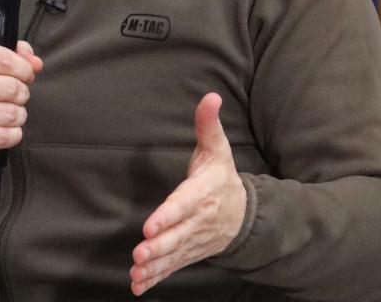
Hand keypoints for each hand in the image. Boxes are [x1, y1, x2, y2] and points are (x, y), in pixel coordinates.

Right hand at [0, 41, 42, 167]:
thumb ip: (8, 56)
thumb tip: (35, 62)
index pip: (4, 58)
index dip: (23, 68)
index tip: (25, 75)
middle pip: (12, 88)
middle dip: (21, 94)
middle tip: (13, 98)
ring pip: (12, 114)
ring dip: (17, 116)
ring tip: (6, 115)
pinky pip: (5, 136)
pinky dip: (12, 135)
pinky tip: (2, 131)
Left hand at [130, 92, 245, 295]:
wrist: (244, 215)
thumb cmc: (222, 178)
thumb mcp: (217, 149)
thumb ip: (208, 125)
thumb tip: (210, 96)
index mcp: (202, 194)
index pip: (183, 204)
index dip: (167, 215)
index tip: (150, 225)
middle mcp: (197, 221)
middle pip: (177, 235)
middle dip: (159, 246)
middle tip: (139, 252)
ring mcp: (193, 240)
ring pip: (173, 255)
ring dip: (154, 265)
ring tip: (136, 271)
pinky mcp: (188, 253)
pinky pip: (172, 268)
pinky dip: (156, 278)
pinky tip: (137, 285)